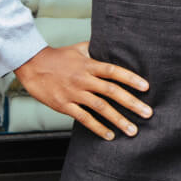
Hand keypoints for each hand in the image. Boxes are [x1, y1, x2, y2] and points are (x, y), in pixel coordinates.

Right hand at [14, 43, 151, 140]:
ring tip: (132, 130)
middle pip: (111, 92)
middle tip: (148, 113)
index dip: (131, 78)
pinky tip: (109, 135)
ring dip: (118, 120)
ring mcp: (74, 93)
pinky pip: (84, 118)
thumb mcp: (79, 48)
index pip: (113, 71)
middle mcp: (84, 79)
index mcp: (89, 64)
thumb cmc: (58, 57)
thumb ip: (97, 49)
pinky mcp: (64, 105)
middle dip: (131, 103)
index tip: (146, 87)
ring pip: (100, 108)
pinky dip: (97, 128)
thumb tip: (114, 45)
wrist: (32, 65)